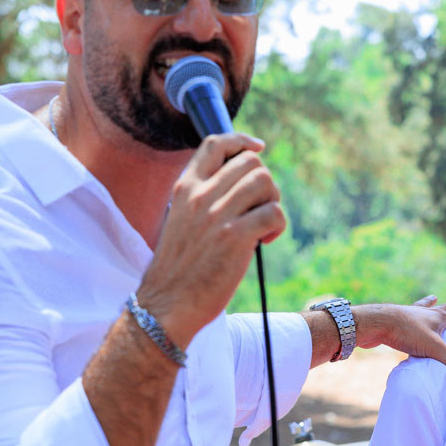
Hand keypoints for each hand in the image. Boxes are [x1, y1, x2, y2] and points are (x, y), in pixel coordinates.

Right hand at [139, 132, 285, 344]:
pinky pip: (273, 213)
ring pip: (265, 182)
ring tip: (263, 226)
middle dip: (265, 182)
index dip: (242, 141)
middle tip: (260, 208)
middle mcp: (200, 195)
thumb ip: (204, 199)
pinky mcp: (235, 237)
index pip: (215, 143)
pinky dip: (277, 226)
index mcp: (185, 188)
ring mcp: (217, 215)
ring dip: (273, 202)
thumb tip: (242, 184)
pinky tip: (265, 241)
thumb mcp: (181, 220)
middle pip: (251, 162)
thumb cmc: (180, 267)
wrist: (167, 304)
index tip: (257, 148)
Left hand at [354, 296, 445, 382]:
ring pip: (425, 308)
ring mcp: (411, 315)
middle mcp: (426, 313)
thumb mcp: (434, 347)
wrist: (375, 324)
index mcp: (438, 317)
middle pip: (445, 308)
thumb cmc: (405, 331)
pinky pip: (408, 318)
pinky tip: (407, 314)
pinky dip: (410, 314)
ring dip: (431, 305)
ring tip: (434, 298)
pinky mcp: (397, 322)